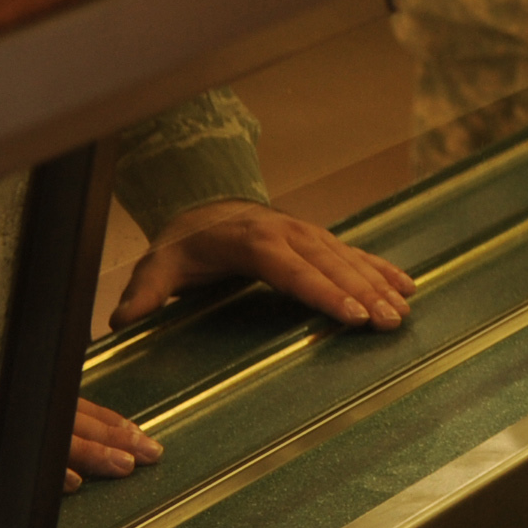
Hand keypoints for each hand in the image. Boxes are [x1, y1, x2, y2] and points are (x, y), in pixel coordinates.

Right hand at [0, 372, 160, 494]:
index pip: (50, 398)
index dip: (94, 415)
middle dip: (110, 429)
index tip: (129, 428)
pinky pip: (4, 457)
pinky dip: (40, 468)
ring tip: (129, 462)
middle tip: (151, 447)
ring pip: (42, 431)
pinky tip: (71, 481)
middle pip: (59, 409)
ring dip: (92, 449)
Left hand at [112, 201, 415, 332]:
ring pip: (350, 259)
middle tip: (388, 323)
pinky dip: (382, 268)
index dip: (324, 294)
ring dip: (379, 284)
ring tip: (402, 311)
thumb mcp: (157, 265)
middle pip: (333, 267)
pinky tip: (406, 285)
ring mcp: (308, 233)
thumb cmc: (183, 244)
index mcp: (255, 242)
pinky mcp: (318, 239)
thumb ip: (144, 294)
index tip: (351, 316)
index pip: (295, 271)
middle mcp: (289, 233)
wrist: (204, 205)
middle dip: (364, 294)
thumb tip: (121, 323)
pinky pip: (356, 253)